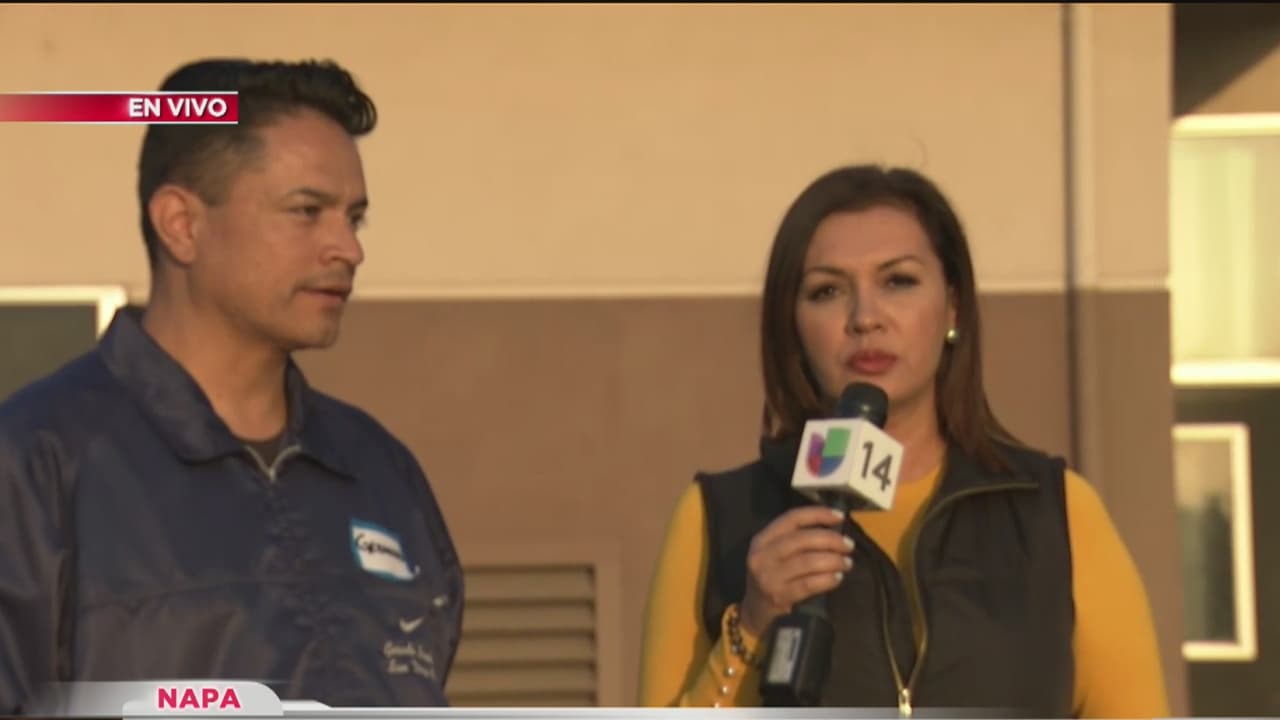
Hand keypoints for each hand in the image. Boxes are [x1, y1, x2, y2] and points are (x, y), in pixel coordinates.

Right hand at [738, 505, 854, 636]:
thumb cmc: (771, 577)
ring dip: (833, 560)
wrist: (755, 611)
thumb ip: (795, 539)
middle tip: (848, 545)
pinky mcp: (779, 596)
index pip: (792, 518)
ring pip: (808, 561)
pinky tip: (838, 578)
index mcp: (762, 540)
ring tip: (846, 562)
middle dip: (831, 540)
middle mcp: (763, 556)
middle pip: (802, 539)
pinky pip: (809, 584)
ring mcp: (770, 577)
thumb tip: (833, 528)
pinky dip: (827, 579)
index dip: (818, 514)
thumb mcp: (773, 553)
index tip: (840, 517)